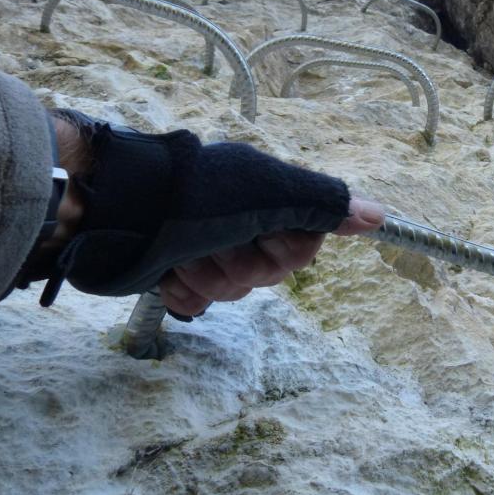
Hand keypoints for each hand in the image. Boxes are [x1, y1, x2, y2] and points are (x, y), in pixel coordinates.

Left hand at [159, 197, 383, 315]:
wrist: (114, 214)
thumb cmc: (195, 199)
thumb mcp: (268, 192)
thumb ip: (323, 202)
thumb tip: (379, 216)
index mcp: (269, 200)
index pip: (304, 246)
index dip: (285, 250)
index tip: (261, 234)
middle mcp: (243, 223)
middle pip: (269, 273)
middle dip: (240, 265)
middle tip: (213, 241)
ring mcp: (209, 248)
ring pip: (234, 291)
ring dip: (207, 276)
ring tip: (182, 252)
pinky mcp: (178, 272)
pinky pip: (197, 302)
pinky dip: (183, 291)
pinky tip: (167, 272)